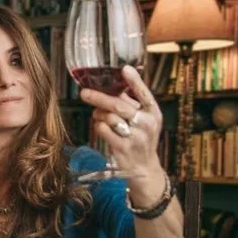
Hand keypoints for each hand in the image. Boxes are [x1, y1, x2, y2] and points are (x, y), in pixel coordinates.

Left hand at [79, 65, 167, 195]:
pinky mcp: (122, 148)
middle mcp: (147, 124)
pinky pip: (103, 130)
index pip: (144, 93)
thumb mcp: (144, 120)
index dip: (134, 81)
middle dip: (99, 97)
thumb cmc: (140, 137)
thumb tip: (113, 84)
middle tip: (84, 92)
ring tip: (99, 115)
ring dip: (98, 114)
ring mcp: (135, 137)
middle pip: (118, 105)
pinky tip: (101, 126)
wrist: (144, 167)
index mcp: (153, 112)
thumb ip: (131, 102)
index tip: (125, 69)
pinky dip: (98, 126)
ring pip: (108, 117)